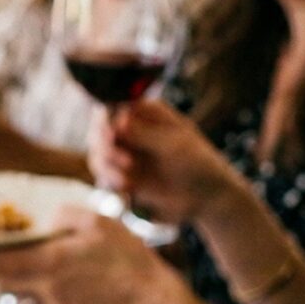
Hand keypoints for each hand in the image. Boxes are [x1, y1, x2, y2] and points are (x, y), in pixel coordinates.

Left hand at [0, 208, 192, 303]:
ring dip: (10, 272)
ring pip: (19, 285)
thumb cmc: (127, 257)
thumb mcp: (99, 222)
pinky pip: (38, 290)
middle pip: (3, 276)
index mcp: (49, 264)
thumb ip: (66, 216)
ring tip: (7, 254)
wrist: (150, 299)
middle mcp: (45, 286)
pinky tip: (48, 263)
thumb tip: (49, 219)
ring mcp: (54, 300)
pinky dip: (33, 277)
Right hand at [91, 101, 243, 226]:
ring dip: (107, 167)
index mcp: (147, 113)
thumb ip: (146, 134)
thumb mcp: (175, 145)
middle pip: (100, 130)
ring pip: (98, 153)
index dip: (106, 118)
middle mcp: (132, 129)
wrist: (206, 197)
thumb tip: (118, 120)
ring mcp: (126, 152)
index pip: (114, 105)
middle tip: (124, 162)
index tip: (111, 134)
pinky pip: (104, 174)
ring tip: (127, 182)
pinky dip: (110, 181)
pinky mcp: (123, 174)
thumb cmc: (198, 163)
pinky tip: (127, 189)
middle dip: (105, 146)